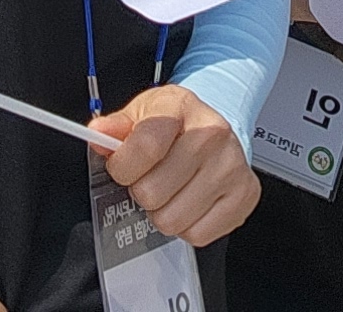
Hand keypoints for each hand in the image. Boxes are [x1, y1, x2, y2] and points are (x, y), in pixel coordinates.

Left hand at [98, 82, 255, 245]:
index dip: (122, 166)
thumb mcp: (142, 113)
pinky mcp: (244, 196)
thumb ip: (116, 127)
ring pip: (171, 220)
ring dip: (163, 212)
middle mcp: (212, 135)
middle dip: (142, 191)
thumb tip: (98, 133)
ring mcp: (231, 167)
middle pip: (152, 192)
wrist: (216, 131)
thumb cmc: (177, 124)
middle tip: (152, 178)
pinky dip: (187, 226)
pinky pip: (196, 234)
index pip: (143, 148)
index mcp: (182, 108)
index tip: (122, 166)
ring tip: (171, 191)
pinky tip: (190, 202)